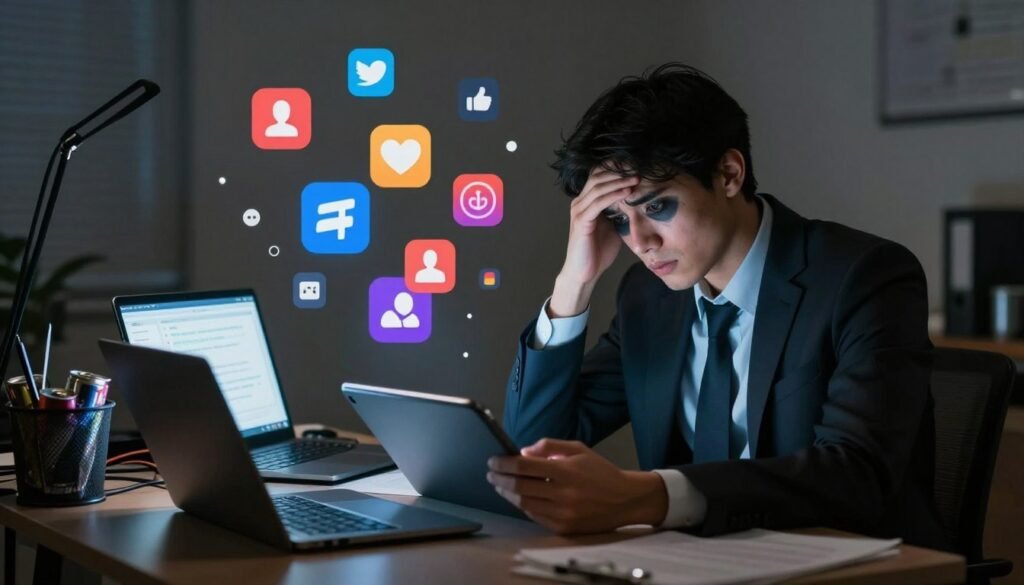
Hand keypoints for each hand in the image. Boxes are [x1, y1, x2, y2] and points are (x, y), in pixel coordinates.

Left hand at [486, 438, 666, 534]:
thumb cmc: (601, 471)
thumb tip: (523, 452)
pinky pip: (535, 517)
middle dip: (500, 479)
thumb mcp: (578, 449)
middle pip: (519, 487)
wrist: (626, 499)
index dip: (504, 463)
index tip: (493, 461)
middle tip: (491, 473)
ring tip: (500, 485)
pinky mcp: (564, 528)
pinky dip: (524, 506)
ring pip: (524, 504)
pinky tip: (518, 498)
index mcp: (565, 471)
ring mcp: (563, 513)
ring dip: (508, 494)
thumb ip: (549, 446)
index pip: (524, 467)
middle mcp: (563, 493)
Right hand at [550, 168, 639, 316]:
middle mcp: (579, 202)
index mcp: (586, 201)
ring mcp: (578, 211)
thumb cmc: (598, 252)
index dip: (617, 169)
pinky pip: (598, 203)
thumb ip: (620, 212)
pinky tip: (627, 193)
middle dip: (619, 172)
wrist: (585, 273)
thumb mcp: (613, 226)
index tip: (637, 168)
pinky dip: (613, 195)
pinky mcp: (581, 221)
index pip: (599, 176)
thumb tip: (639, 201)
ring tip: (636, 179)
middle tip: (639, 169)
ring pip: (598, 187)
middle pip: (598, 176)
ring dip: (619, 181)